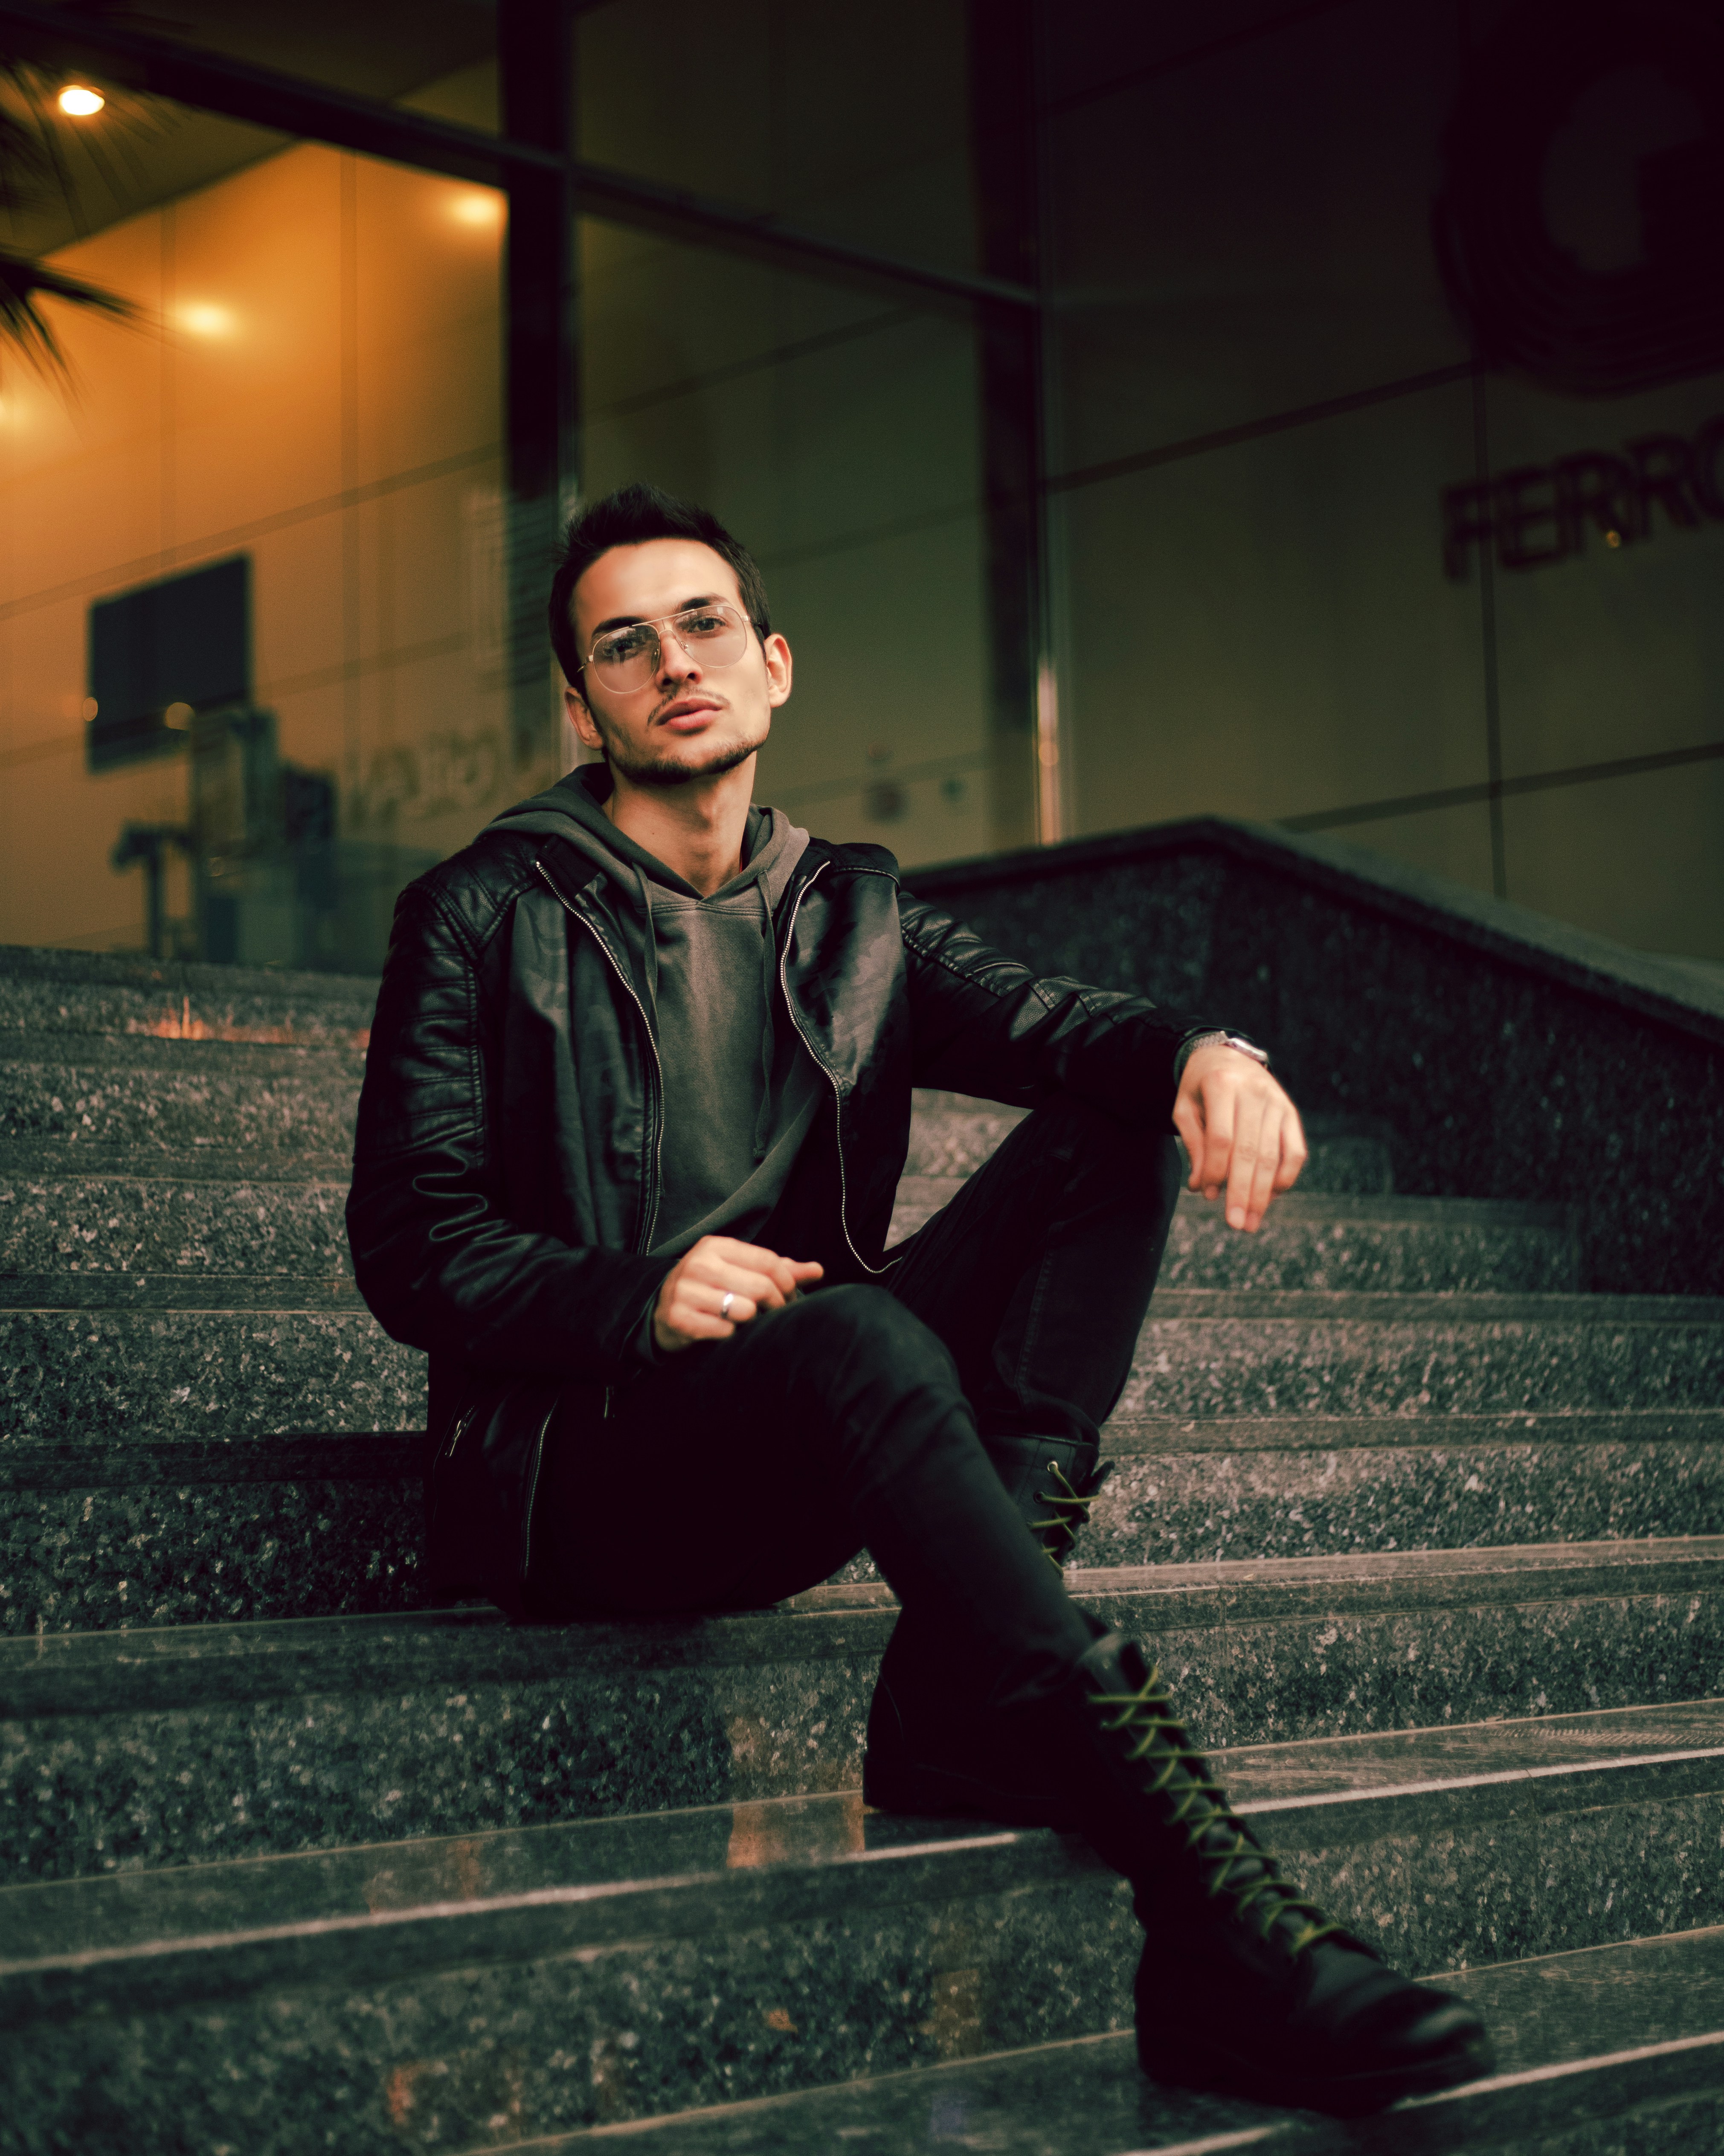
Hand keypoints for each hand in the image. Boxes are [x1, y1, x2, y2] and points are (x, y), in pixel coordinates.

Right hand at [652, 1235, 823, 1353]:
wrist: (661, 1311)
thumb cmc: (710, 1288)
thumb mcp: (739, 1270)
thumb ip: (778, 1269)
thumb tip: (818, 1270)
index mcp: (716, 1246)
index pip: (768, 1261)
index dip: (788, 1283)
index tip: (791, 1297)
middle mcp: (699, 1264)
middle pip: (760, 1287)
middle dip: (775, 1305)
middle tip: (774, 1314)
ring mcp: (685, 1291)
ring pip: (744, 1311)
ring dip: (750, 1321)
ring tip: (744, 1320)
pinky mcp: (679, 1318)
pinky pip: (724, 1331)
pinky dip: (730, 1335)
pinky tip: (723, 1330)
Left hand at [1173, 1044, 1306, 1232]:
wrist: (1226, 1056)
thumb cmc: (1200, 1088)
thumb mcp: (1185, 1109)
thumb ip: (1194, 1146)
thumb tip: (1203, 1188)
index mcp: (1222, 1085)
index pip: (1222, 1139)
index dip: (1215, 1171)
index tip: (1207, 1195)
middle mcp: (1254, 1092)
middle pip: (1250, 1151)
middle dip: (1242, 1192)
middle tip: (1236, 1225)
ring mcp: (1277, 1102)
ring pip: (1273, 1156)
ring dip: (1263, 1194)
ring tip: (1251, 1221)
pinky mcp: (1291, 1113)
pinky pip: (1295, 1151)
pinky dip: (1286, 1176)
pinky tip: (1272, 1196)